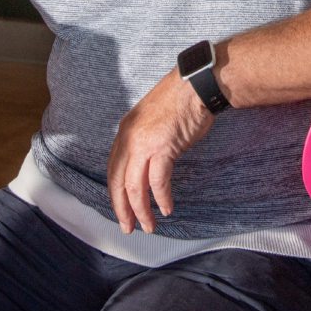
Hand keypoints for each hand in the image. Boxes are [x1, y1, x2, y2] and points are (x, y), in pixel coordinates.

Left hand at [105, 69, 215, 233]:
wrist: (196, 84)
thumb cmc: (180, 100)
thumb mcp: (151, 120)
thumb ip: (144, 140)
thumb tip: (145, 163)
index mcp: (125, 131)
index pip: (113, 169)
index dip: (116, 193)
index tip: (122, 209)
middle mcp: (129, 138)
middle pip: (118, 181)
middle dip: (122, 208)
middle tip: (128, 226)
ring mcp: (144, 143)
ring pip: (135, 187)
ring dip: (141, 210)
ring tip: (148, 225)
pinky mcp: (163, 147)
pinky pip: (158, 182)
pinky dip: (161, 198)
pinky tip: (166, 208)